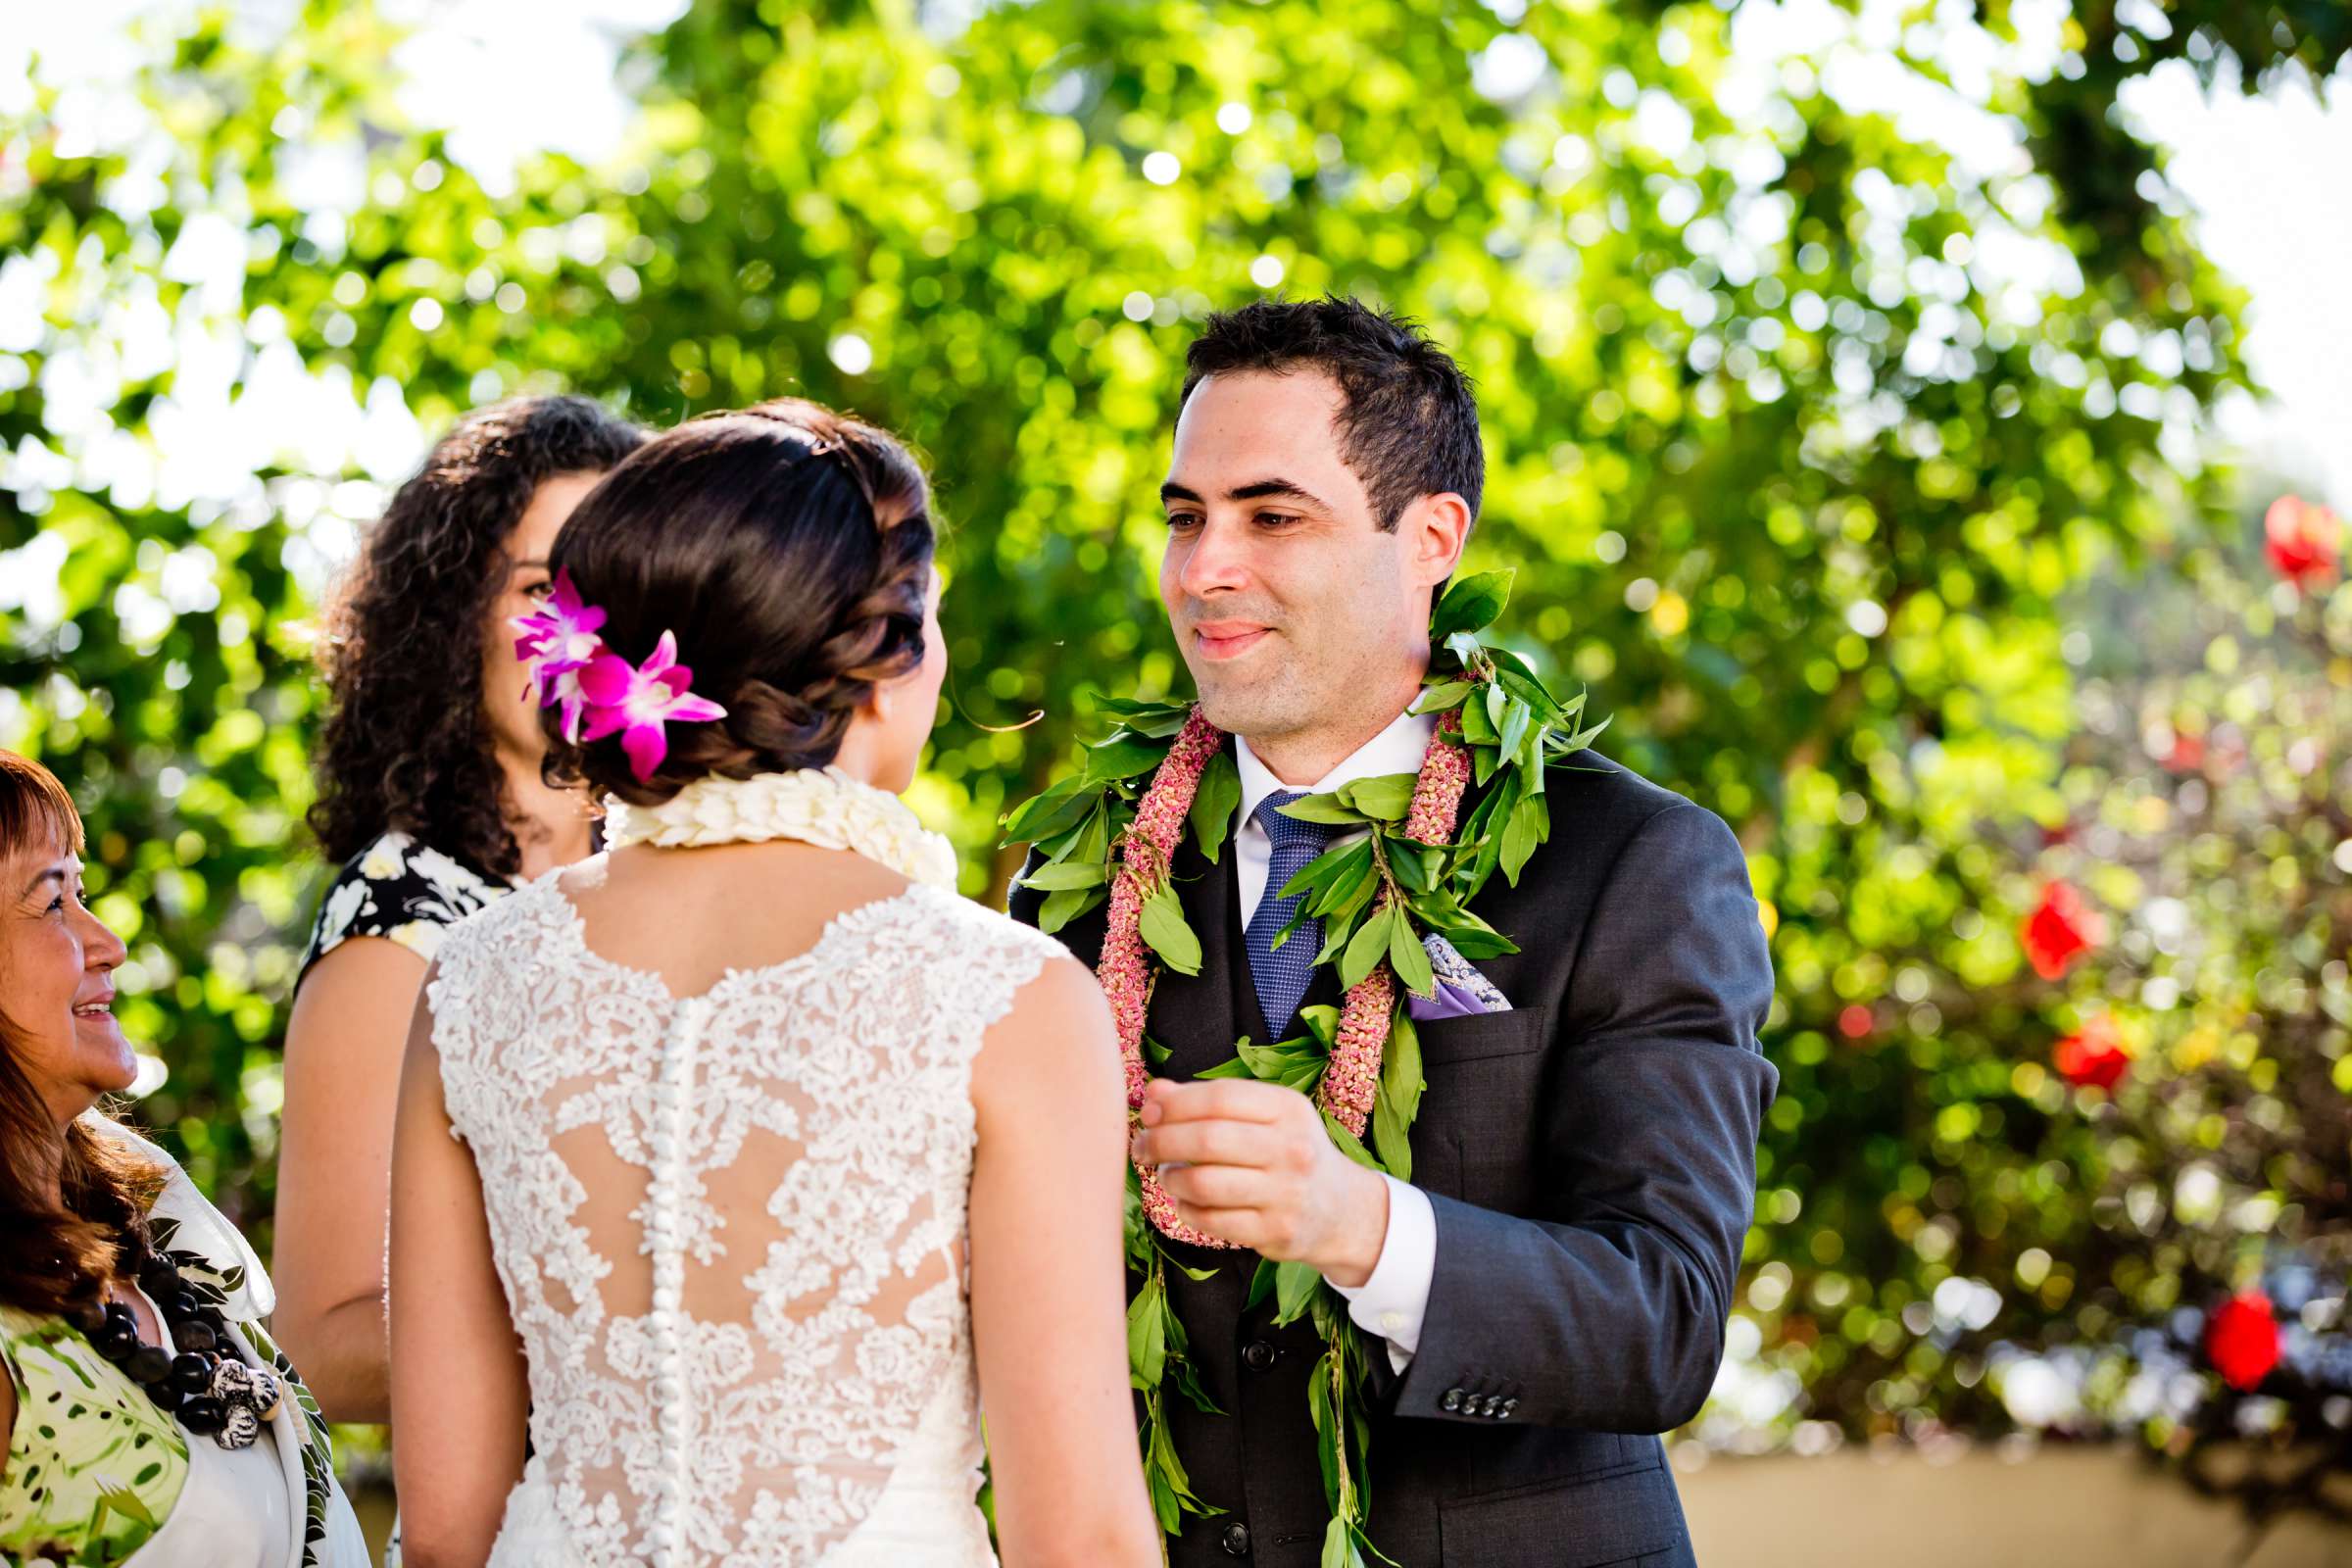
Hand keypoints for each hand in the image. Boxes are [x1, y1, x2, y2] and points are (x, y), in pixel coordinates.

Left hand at [1130, 1077, 1390, 1286]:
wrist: (1340, 1208)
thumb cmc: (1287, 1152)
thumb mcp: (1263, 1116)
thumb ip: (1209, 1102)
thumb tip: (1153, 1093)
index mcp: (1288, 1109)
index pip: (1219, 1097)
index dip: (1174, 1103)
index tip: (1149, 1112)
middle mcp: (1292, 1149)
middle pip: (1207, 1139)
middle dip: (1161, 1141)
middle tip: (1142, 1146)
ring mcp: (1286, 1193)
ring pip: (1204, 1184)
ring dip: (1171, 1178)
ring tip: (1166, 1174)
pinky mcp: (1276, 1232)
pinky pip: (1212, 1220)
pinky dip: (1186, 1210)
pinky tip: (1185, 1201)